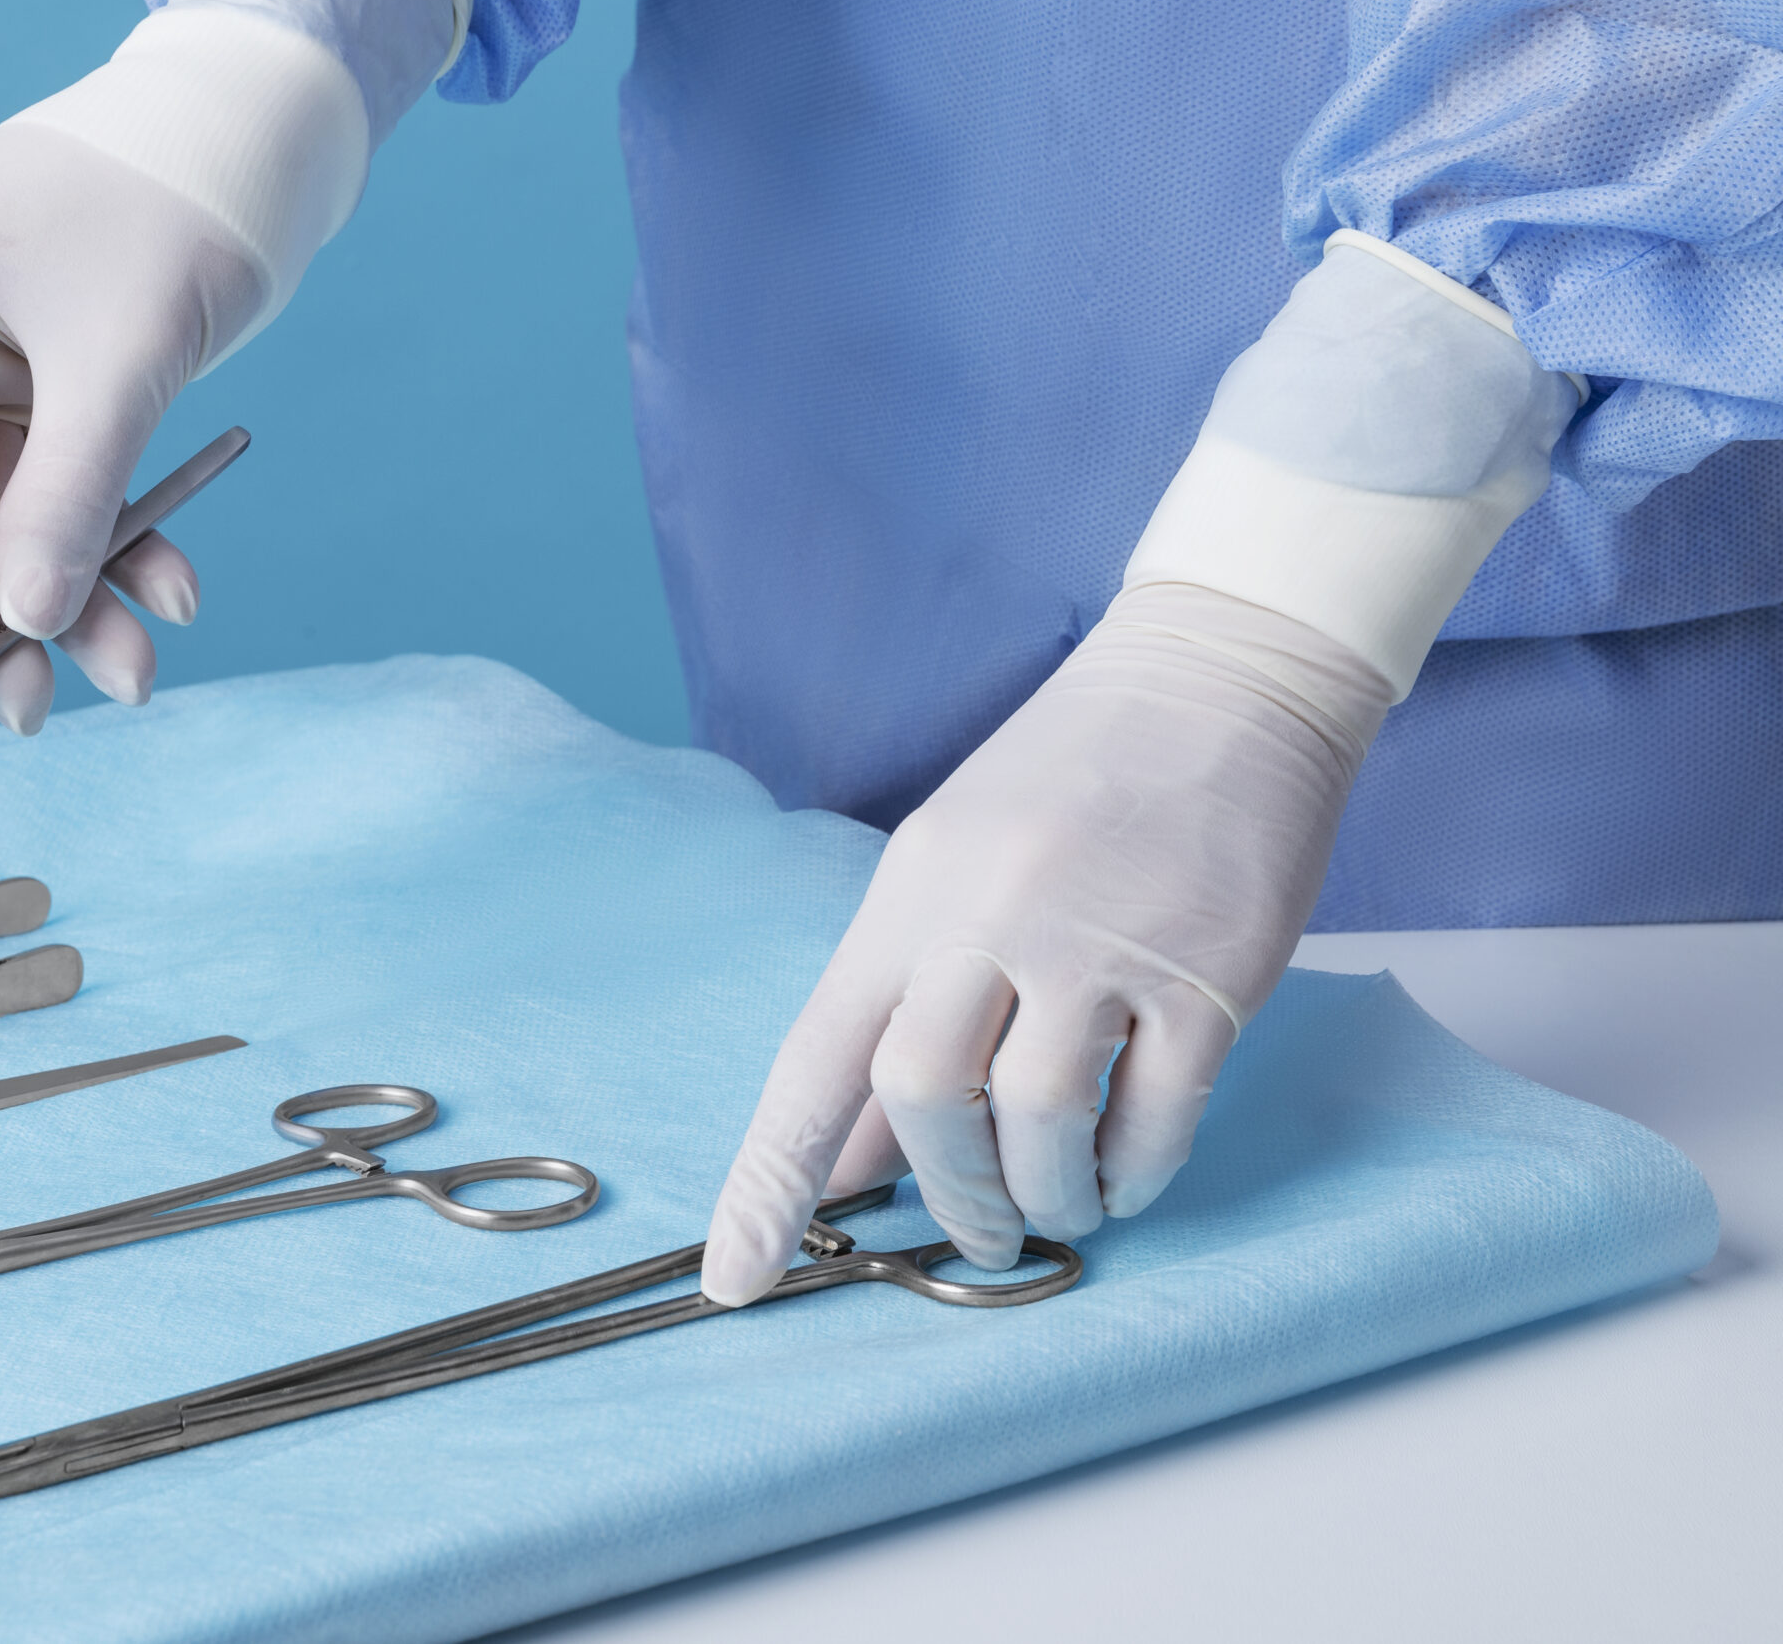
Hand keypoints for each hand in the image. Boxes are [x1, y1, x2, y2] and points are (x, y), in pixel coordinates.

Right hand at [0, 124, 262, 729]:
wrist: (253, 151)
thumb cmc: (180, 211)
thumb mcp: (127, 359)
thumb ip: (72, 491)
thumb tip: (24, 621)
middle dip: (5, 613)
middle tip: (36, 715)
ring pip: (5, 520)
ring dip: (70, 602)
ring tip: (136, 675)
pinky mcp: (27, 391)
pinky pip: (57, 496)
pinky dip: (112, 549)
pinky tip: (172, 593)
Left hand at [700, 582, 1392, 1298]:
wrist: (1218, 676)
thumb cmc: (1071, 784)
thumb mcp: (952, 871)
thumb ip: (898, 1008)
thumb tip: (851, 1157)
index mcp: (910, 897)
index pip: (817, 1058)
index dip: (768, 1178)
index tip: (735, 1278)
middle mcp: (989, 916)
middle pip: (922, 1095)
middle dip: (944, 1194)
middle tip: (974, 1235)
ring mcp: (1101, 941)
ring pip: (1038, 1116)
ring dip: (1045, 1195)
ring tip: (1060, 1209)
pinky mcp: (1208, 970)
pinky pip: (1158, 1112)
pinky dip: (1136, 1170)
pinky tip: (1129, 1175)